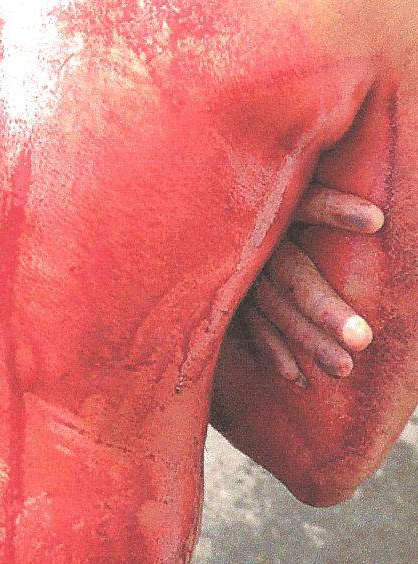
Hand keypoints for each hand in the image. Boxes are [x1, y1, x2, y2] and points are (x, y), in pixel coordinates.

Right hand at [241, 184, 382, 383]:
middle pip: (291, 277)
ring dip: (306, 343)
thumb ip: (315, 189)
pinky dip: (272, 354)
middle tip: (362, 339)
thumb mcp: (276, 185)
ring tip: (344, 370)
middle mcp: (250, 246)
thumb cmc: (247, 195)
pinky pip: (250, 331)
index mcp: (267, 211)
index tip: (377, 221)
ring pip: (273, 314)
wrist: (186, 219)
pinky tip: (297, 378)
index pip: (305, 205)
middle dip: (324, 310)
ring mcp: (235, 277)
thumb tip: (375, 205)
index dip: (333, 210)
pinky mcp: (225, 300)